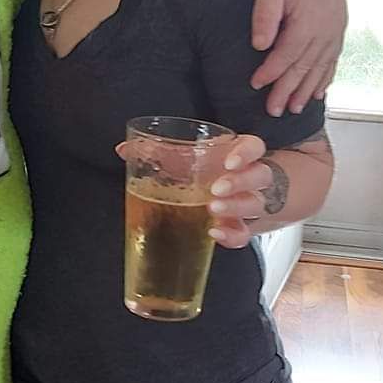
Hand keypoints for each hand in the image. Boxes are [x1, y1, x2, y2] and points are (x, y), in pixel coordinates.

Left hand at [115, 134, 272, 250]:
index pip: (254, 147)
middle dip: (240, 183)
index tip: (229, 162)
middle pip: (260, 176)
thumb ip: (154, 152)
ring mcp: (247, 203)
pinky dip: (232, 235)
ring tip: (212, 210)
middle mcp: (248, 178)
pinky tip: (214, 233)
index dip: (246, 153)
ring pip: (255, 204)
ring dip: (236, 207)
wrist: (215, 197)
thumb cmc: (197, 172)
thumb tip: (123, 149)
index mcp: (236, 154)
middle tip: (215, 190)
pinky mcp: (241, 226)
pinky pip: (244, 234)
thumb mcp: (179, 158)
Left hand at [250, 0, 346, 115]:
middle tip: (274, 111)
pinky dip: (326, 76)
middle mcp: (326, 30)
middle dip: (288, 91)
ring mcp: (336, 29)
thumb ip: (265, 15)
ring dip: (307, 90)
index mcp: (308, 21)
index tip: (256, 85)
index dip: (271, 73)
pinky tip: (320, 91)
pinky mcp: (339, 26)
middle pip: (304, 68)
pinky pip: (334, 58)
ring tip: (296, 108)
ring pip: (321, 67)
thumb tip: (260, 46)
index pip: (287, 56)